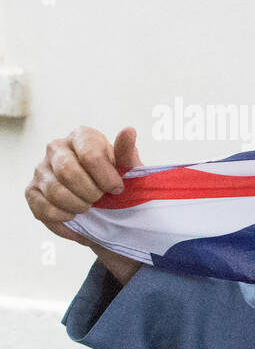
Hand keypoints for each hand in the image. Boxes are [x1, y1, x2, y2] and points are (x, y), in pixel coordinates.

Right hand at [25, 126, 144, 283]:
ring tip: (90, 208)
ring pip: (55, 191)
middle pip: (68, 172)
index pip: (90, 155)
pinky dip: (64, 217)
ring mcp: (41, 168)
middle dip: (91, 193)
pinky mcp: (32, 190)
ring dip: (79, 206)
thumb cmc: (118, 184)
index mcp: (82, 137)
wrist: (107, 209)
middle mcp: (57, 147)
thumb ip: (127, 153)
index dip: (106, 178)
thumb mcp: (129, 171)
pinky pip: (43, 208)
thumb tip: (129, 131)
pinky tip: (75, 215)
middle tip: (101, 199)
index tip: (117, 189)